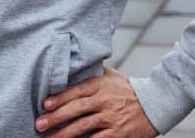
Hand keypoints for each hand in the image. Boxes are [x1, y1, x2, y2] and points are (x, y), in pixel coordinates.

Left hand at [35, 65, 158, 137]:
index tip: (45, 104)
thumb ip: (92, 72)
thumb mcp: (111, 75)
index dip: (60, 98)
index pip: (76, 90)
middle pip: (77, 109)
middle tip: (39, 124)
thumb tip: (72, 63)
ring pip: (83, 126)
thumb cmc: (127, 89)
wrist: (155, 104)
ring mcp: (111, 118)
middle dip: (56, 118)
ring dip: (64, 134)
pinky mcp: (117, 133)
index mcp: (101, 85)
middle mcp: (105, 100)